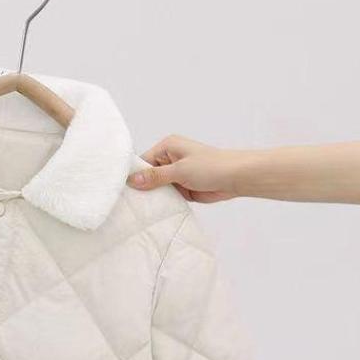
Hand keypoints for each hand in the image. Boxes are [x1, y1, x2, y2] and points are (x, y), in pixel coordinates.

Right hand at [127, 135, 246, 202]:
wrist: (237, 178)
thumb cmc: (211, 166)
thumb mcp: (180, 170)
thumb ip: (155, 176)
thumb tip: (132, 180)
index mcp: (167, 147)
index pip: (143, 161)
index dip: (133, 175)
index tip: (122, 190)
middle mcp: (169, 159)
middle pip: (147, 175)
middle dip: (142, 188)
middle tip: (128, 203)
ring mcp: (175, 174)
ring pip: (156, 187)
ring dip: (152, 197)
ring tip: (137, 210)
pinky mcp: (181, 187)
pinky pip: (166, 196)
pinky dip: (162, 202)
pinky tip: (152, 212)